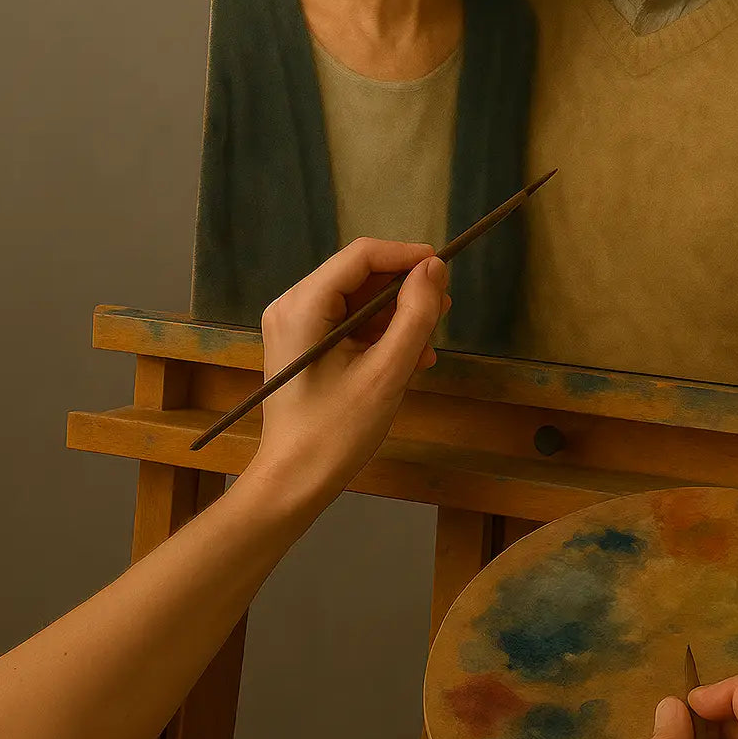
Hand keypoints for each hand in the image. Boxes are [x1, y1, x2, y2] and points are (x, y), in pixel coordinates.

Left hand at [250, 238, 447, 504]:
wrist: (293, 483)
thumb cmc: (337, 430)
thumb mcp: (387, 372)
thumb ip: (415, 315)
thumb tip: (435, 267)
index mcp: (303, 304)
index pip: (361, 255)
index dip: (405, 256)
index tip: (445, 269)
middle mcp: (292, 305)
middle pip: (358, 276)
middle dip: (402, 291)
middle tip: (443, 311)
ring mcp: (294, 326)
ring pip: (356, 300)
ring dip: (394, 317)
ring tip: (427, 345)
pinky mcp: (302, 346)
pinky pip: (347, 324)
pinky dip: (378, 335)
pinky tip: (408, 360)